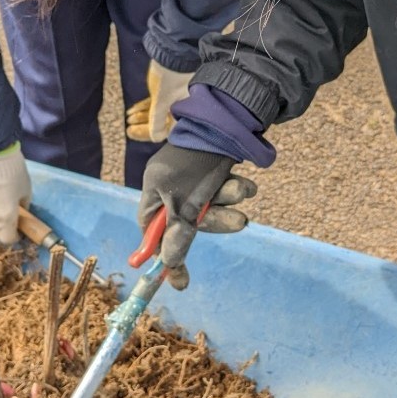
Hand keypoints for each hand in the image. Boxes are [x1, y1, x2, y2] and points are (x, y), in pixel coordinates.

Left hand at [125, 61, 192, 142]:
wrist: (172, 53)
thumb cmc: (171, 77)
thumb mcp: (161, 102)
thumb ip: (158, 122)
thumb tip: (156, 138)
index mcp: (184, 113)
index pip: (166, 131)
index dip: (148, 134)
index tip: (132, 133)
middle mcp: (180, 108)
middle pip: (160, 123)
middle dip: (143, 126)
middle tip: (128, 129)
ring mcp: (173, 100)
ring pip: (156, 113)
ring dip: (141, 117)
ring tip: (128, 118)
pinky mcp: (166, 91)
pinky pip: (154, 104)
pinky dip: (143, 108)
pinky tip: (131, 111)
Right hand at [139, 143, 256, 288]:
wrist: (228, 118)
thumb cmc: (198, 158)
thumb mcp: (184, 200)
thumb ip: (178, 232)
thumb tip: (168, 266)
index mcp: (154, 192)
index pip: (153, 233)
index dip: (166, 255)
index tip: (180, 280)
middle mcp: (172, 188)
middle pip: (188, 223)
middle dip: (217, 221)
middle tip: (240, 223)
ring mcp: (194, 181)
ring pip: (213, 207)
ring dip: (230, 200)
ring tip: (243, 186)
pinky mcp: (214, 174)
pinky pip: (225, 193)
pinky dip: (236, 188)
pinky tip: (243, 176)